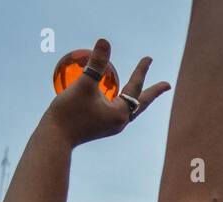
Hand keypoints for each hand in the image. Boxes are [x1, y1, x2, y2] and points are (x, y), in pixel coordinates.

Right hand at [43, 38, 169, 146]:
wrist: (55, 138)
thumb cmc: (69, 112)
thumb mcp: (83, 84)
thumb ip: (96, 63)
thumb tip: (105, 41)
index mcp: (120, 113)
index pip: (136, 87)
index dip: (142, 70)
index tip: (149, 58)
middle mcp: (120, 122)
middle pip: (141, 103)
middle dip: (153, 92)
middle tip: (167, 85)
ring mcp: (112, 127)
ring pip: (130, 109)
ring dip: (137, 99)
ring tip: (141, 91)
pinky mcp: (102, 128)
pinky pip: (117, 112)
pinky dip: (121, 102)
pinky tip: (116, 99)